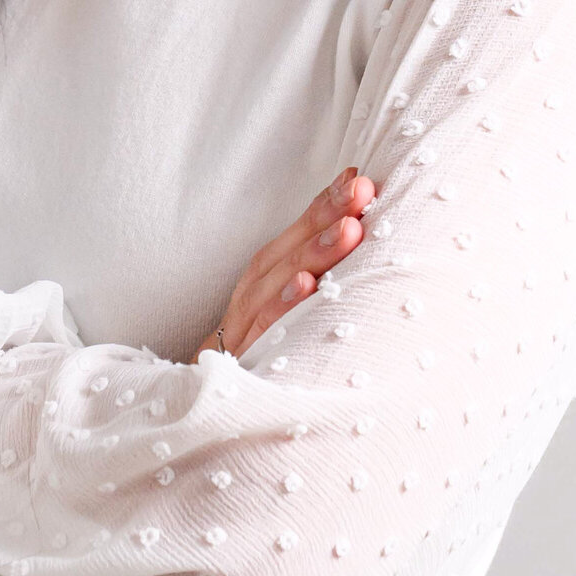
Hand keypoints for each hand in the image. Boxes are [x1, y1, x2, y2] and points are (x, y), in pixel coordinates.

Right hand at [199, 168, 375, 360]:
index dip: (326, 204)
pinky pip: (263, 330)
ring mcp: (245, 326)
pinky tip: (305, 286)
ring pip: (277, 283)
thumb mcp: (285, 310)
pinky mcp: (242, 360)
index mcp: (268, 278)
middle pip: (289, 249)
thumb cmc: (262, 349)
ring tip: (348, 230)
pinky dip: (282, 307)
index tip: (358, 177)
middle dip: (327, 217)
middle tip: (362, 191)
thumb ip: (316, 273)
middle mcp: (256, 293)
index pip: (299, 234)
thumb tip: (362, 237)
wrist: (213, 398)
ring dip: (313, 253)